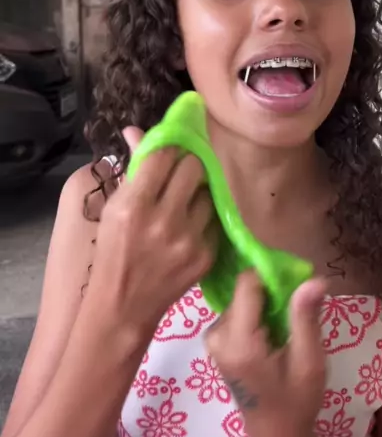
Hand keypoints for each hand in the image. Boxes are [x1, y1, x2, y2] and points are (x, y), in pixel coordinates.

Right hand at [87, 126, 215, 337]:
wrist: (124, 304)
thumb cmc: (112, 252)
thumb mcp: (113, 209)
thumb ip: (132, 169)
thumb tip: (136, 131)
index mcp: (134, 205)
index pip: (164, 156)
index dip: (170, 148)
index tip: (171, 149)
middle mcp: (164, 220)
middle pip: (194, 168)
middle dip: (188, 166)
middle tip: (181, 173)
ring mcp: (188, 239)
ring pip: (209, 192)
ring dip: (198, 192)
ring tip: (184, 202)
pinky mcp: (206, 255)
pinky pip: (214, 219)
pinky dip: (204, 217)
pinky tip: (189, 225)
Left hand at [205, 271, 325, 436]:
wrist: (275, 432)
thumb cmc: (297, 400)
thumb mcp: (309, 361)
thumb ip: (306, 318)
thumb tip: (315, 279)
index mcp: (239, 343)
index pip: (247, 284)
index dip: (273, 275)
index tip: (297, 281)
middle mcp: (217, 337)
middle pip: (244, 291)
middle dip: (272, 292)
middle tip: (297, 310)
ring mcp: (212, 339)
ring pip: (242, 299)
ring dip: (266, 305)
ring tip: (285, 329)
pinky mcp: (215, 341)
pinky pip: (238, 311)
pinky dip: (257, 315)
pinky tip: (272, 335)